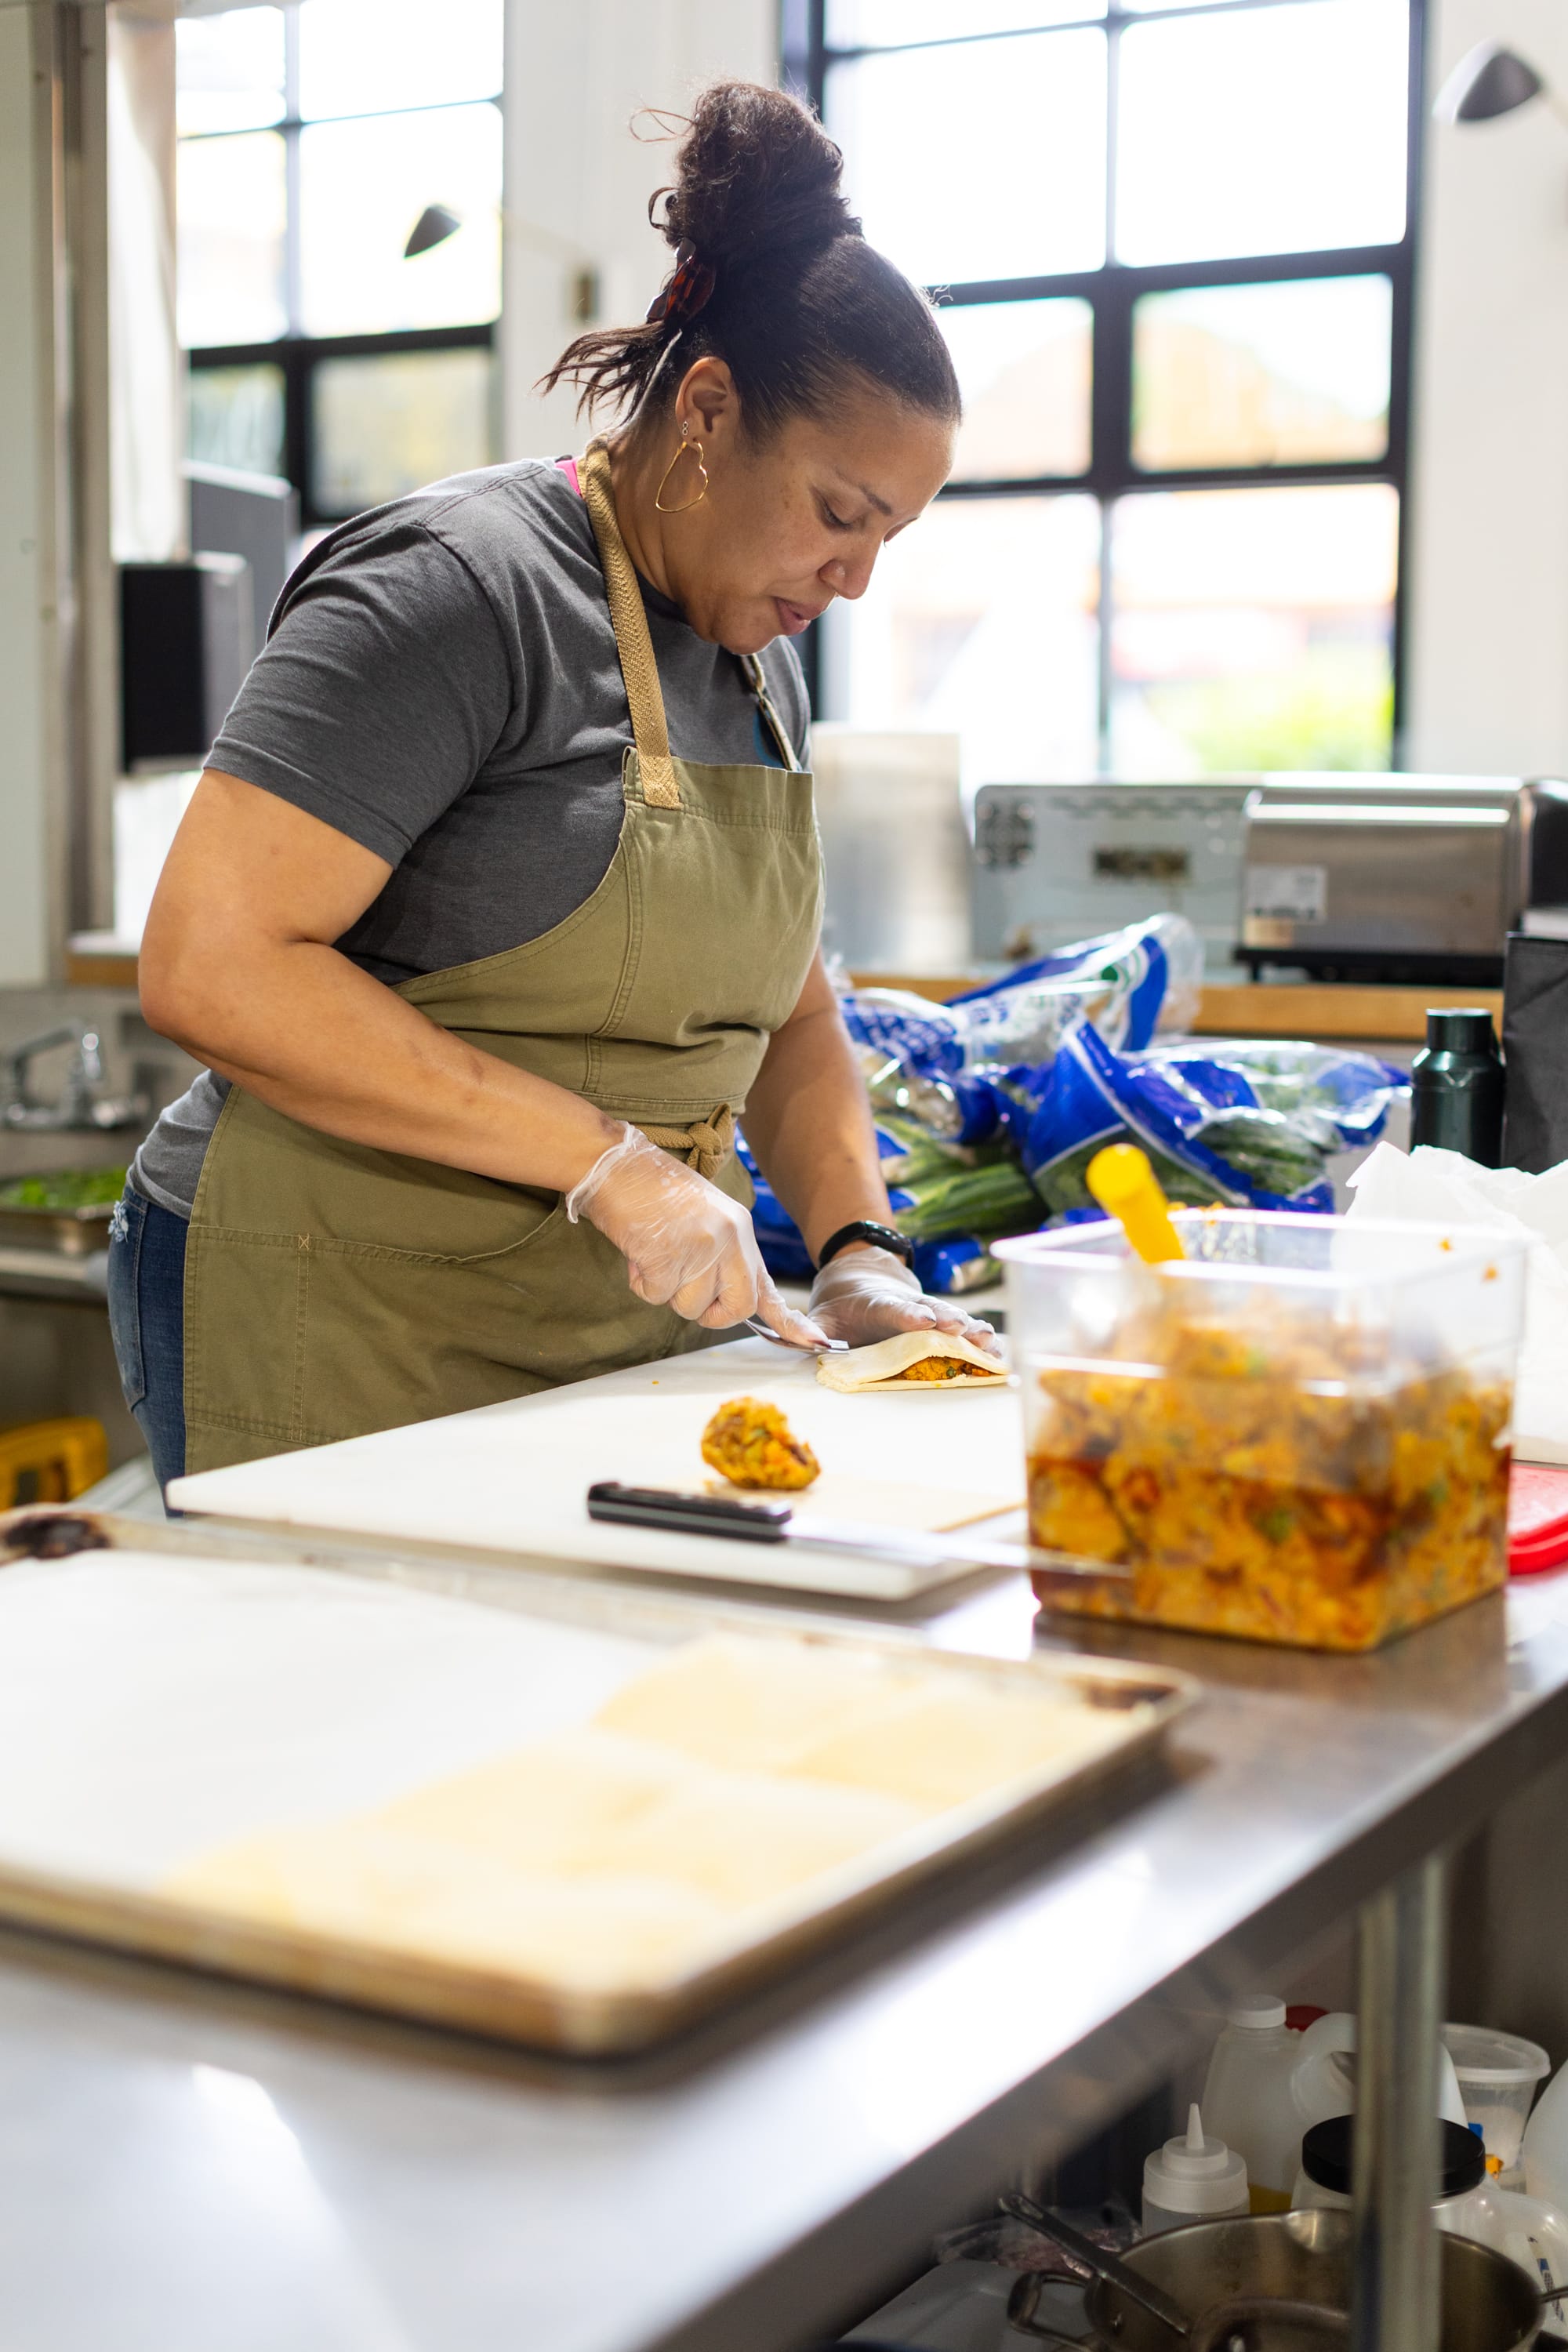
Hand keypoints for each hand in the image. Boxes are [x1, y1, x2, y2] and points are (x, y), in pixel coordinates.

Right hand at [566, 1126, 827, 1343]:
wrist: (616, 1164)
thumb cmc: (651, 1191)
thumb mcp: (703, 1219)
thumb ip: (719, 1255)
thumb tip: (718, 1297)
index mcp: (740, 1230)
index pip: (767, 1286)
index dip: (788, 1322)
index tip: (815, 1343)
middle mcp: (729, 1239)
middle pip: (738, 1307)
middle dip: (711, 1314)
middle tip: (683, 1289)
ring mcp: (701, 1247)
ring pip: (690, 1306)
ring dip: (666, 1290)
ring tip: (653, 1252)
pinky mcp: (668, 1255)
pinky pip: (656, 1295)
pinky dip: (641, 1282)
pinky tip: (637, 1252)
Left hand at [807, 1244, 1001, 1354]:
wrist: (866, 1276)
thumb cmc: (843, 1306)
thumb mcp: (823, 1315)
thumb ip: (814, 1330)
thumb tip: (809, 1344)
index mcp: (878, 1305)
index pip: (893, 1309)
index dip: (908, 1316)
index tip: (925, 1321)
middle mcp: (910, 1307)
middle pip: (932, 1312)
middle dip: (948, 1320)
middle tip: (963, 1328)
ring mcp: (930, 1313)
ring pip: (953, 1319)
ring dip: (971, 1330)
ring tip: (989, 1340)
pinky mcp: (943, 1322)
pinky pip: (965, 1331)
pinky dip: (982, 1339)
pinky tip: (1000, 1350)